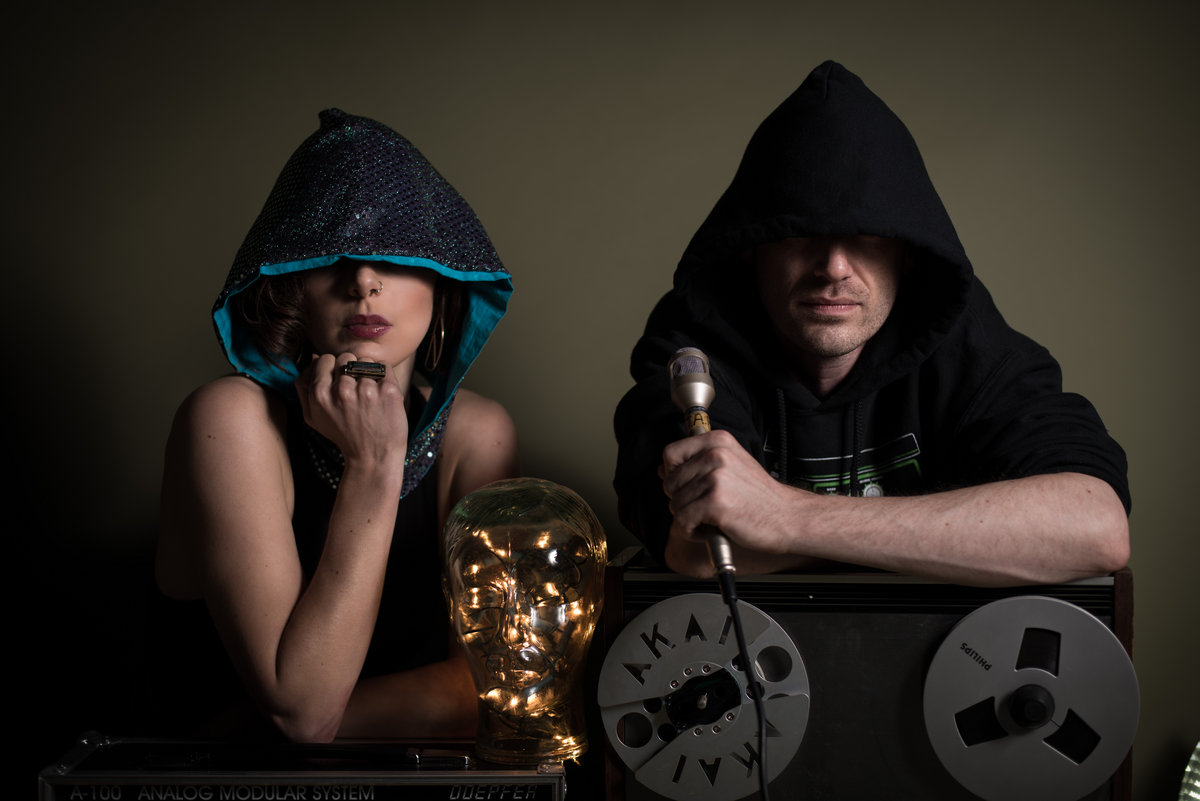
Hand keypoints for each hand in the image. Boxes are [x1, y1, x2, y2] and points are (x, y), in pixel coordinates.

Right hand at [295, 353, 408, 470]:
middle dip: (350, 368)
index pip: (326, 359)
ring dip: (368, 372)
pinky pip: (385, 366)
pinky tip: (381, 392)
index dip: (333, 368)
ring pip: (366, 361)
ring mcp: (367, 390)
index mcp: (320, 394)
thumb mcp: (313, 417)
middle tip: (355, 388)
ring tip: (368, 393)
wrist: (373, 457)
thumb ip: (305, 387)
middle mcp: (342, 390)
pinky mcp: (389, 391)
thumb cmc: (343, 435)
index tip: (339, 381)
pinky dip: (384, 375)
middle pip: (346, 357)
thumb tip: (314, 357)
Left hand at [659, 429, 803, 558]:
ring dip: (690, 518)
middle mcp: (716, 455)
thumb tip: (663, 469)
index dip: (674, 474)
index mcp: (718, 441)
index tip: (691, 486)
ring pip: (674, 504)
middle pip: (669, 481)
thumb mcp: (731, 465)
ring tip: (715, 517)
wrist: (788, 518)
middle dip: (683, 500)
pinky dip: (694, 531)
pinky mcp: (715, 503)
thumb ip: (699, 462)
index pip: (670, 453)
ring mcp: (716, 478)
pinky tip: (714, 527)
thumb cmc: (760, 498)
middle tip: (709, 506)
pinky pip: (682, 521)